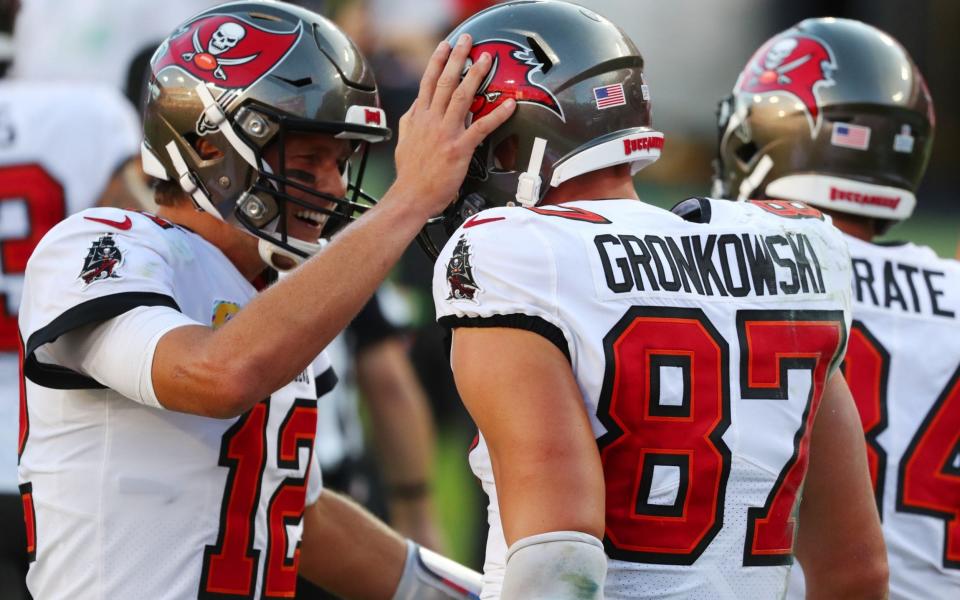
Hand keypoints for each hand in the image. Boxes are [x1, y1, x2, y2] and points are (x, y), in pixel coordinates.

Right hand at [392, 33, 515, 217]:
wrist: (411, 196)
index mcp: (419, 118)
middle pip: (446, 82)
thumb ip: (411, 120)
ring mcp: (446, 133)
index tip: (445, 46)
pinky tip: (509, 104)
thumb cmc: (410, 173)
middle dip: (458, 58)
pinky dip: (497, 114)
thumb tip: (417, 105)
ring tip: (486, 60)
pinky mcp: (460, 149)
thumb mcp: (405, 140)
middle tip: (468, 41)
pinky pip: (481, 127)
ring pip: (462, 97)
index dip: (437, 61)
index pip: (428, 82)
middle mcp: (432, 121)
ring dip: (475, 76)